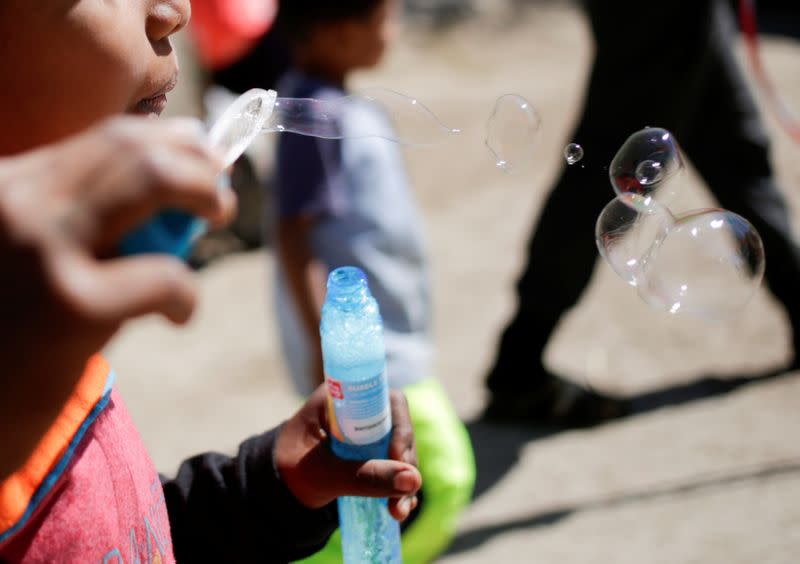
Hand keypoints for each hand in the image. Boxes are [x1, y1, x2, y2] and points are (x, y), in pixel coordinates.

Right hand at [0, 116, 234, 478]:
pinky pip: (165, 276)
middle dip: (196, 158)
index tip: (199, 151)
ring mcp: (39, 246)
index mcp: (2, 183)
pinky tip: (180, 314)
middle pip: (131, 147)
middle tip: (222, 189)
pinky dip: (187, 293)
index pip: (102, 139)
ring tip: (221, 214)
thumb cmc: (3, 334)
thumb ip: (80, 218)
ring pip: (152, 178)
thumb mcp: (25, 254)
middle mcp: (11, 199)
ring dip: (204, 192)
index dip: (166, 141)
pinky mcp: (72, 306)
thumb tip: (172, 188)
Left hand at [275, 386, 421, 520]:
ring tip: (398, 512)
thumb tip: (414, 480)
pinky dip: (399, 488)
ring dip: (405, 481)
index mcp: (340, 400)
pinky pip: (394, 468)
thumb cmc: (289, 472)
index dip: (401, 426)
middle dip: (406, 462)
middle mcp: (357, 412)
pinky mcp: (369, 457)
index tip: (399, 458)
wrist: (272, 493)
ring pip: (400, 451)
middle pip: (399, 427)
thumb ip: (364, 477)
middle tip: (404, 492)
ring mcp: (365, 435)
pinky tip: (398, 509)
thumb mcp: (325, 475)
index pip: (386, 399)